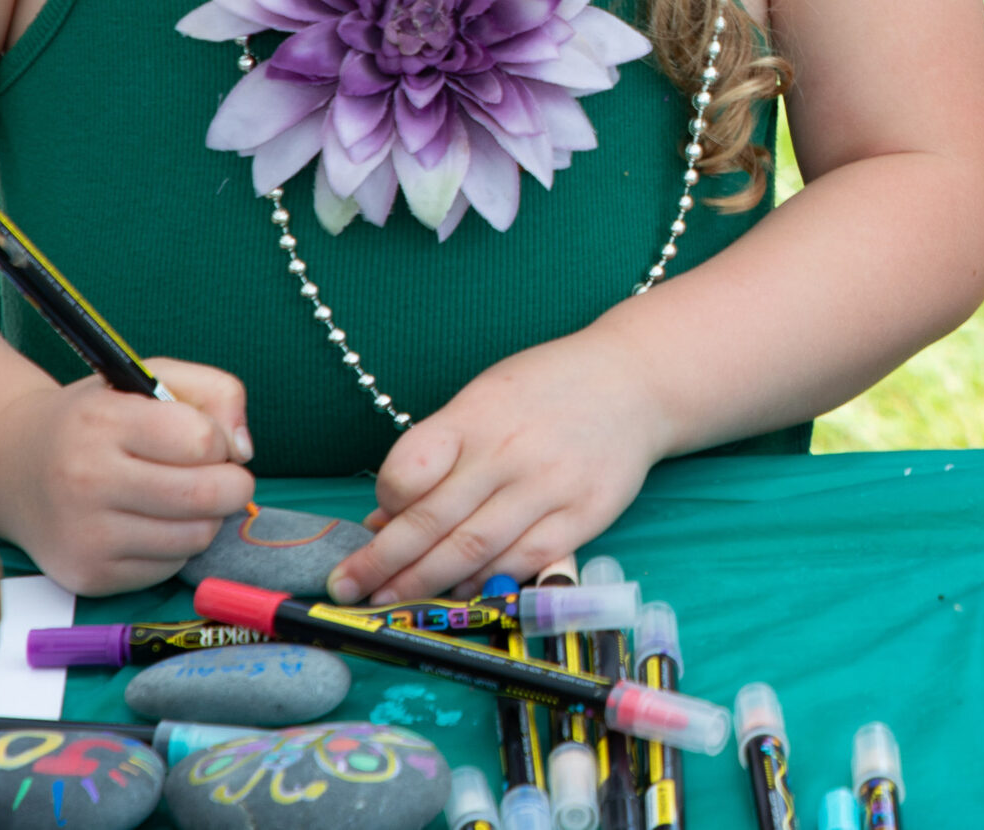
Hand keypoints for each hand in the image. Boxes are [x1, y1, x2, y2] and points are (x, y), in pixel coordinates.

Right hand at [0, 358, 254, 595]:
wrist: (13, 467)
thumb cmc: (97, 420)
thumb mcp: (150, 380)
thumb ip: (216, 391)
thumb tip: (243, 451)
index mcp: (103, 422)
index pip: (201, 441)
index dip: (221, 440)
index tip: (209, 440)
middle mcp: (87, 480)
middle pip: (206, 496)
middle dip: (234, 486)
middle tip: (225, 477)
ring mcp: (85, 534)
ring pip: (195, 537)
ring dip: (205, 518)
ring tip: (183, 497)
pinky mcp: (88, 575)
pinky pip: (168, 567)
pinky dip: (175, 546)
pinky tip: (151, 523)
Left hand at [328, 334, 671, 604]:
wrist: (634, 382)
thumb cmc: (548, 388)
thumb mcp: (485, 398)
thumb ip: (437, 454)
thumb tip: (384, 516)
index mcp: (476, 414)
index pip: (408, 469)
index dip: (382, 503)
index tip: (370, 523)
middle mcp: (509, 451)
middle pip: (431, 521)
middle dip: (382, 563)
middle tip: (348, 589)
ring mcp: (548, 486)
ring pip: (472, 551)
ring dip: (423, 583)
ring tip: (389, 601)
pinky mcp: (582, 516)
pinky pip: (522, 563)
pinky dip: (485, 584)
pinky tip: (459, 593)